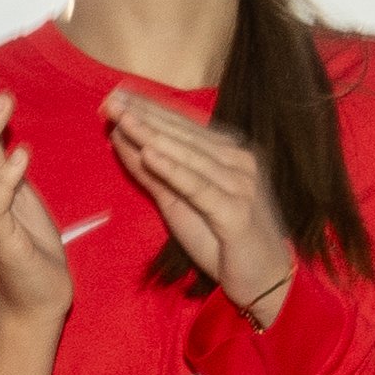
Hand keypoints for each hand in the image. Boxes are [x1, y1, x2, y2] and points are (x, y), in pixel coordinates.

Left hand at [109, 96, 299, 320]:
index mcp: (229, 155)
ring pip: (188, 156)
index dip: (150, 109)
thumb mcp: (179, 203)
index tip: (117, 94)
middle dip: (145, 116)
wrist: (264, 280)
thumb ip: (153, 173)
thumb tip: (119, 140)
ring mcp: (241, 185)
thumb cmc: (222, 240)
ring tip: (122, 118)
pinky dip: (173, 169)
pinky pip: (198, 187)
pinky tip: (149, 153)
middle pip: (183, 135)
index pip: (183, 125)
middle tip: (110, 99)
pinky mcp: (236, 212)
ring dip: (152, 135)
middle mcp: (238, 162)